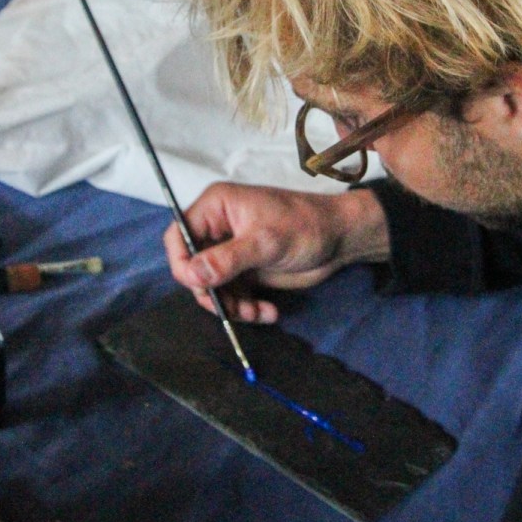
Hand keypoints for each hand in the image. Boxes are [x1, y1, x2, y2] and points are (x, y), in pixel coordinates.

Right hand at [164, 182, 389, 323]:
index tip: (197, 286)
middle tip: (232, 309)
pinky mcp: (246, 272)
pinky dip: (246, 308)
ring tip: (258, 313)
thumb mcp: (265, 242)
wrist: (341, 238)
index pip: (179, 235)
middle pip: (193, 267)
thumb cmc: (305, 226)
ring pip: (212, 288)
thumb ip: (226, 260)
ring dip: (231, 306)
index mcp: (216, 208)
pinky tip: (269, 312)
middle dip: (211, 293)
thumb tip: (191, 275)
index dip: (181, 262)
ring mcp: (232, 252)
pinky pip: (232, 296)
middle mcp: (219, 229)